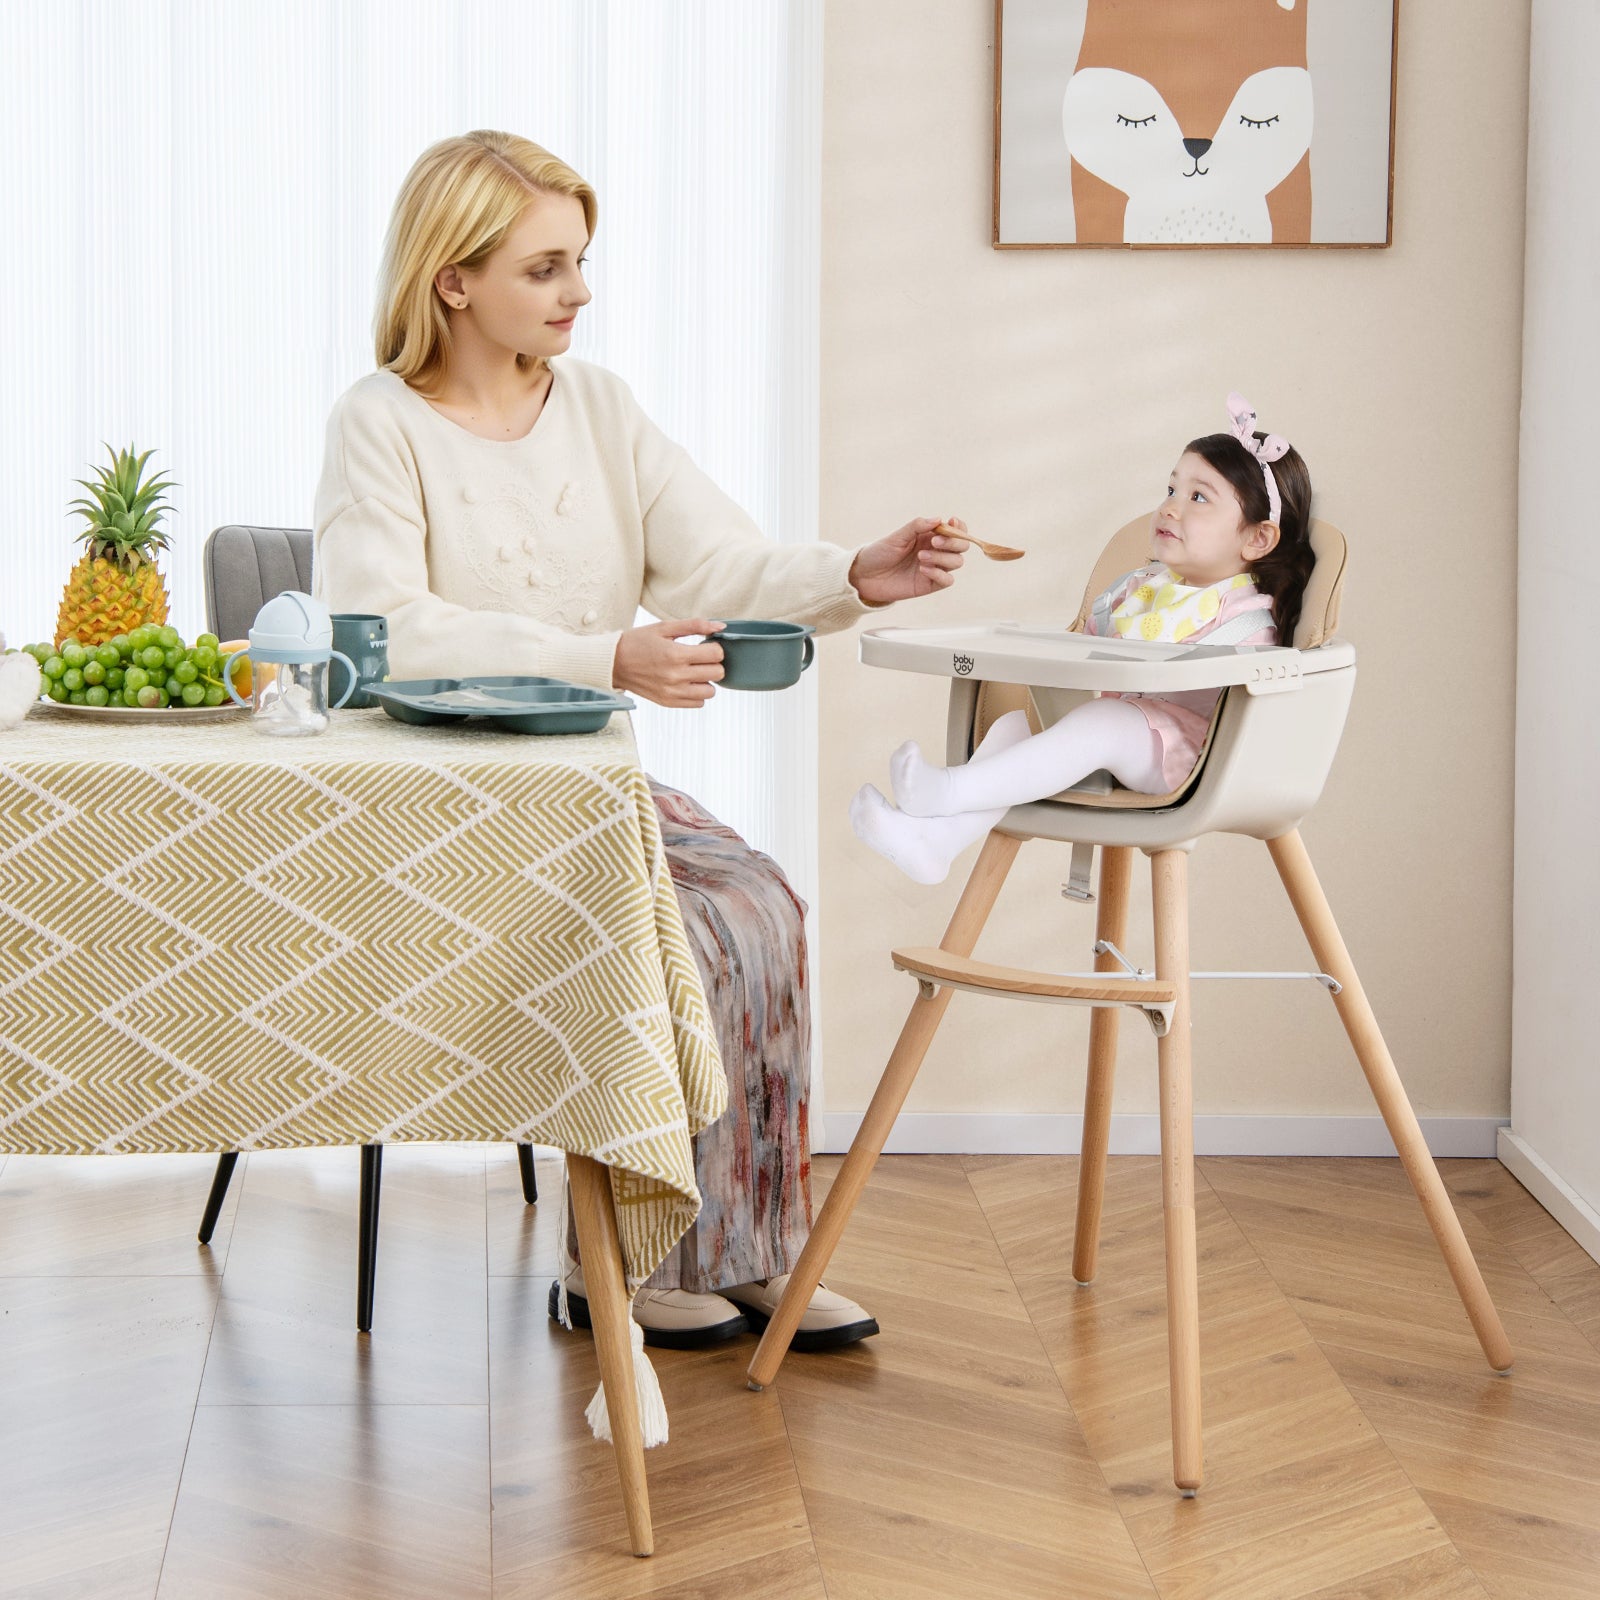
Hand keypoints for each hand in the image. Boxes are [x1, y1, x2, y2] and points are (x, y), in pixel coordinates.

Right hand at [612, 619, 724, 707]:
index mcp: (676, 654)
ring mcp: (672, 692)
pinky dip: (696, 693)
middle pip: (717, 673)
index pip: (716, 654)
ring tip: (693, 671)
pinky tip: (685, 682)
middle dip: (713, 663)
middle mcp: (676, 676)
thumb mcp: (664, 627)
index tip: (705, 646)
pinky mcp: (668, 702)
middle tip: (701, 658)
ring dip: (706, 680)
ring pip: (710, 692)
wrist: (614, 662)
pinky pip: (698, 703)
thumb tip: (720, 627)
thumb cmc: (638, 642)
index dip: (715, 648)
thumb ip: (695, 625)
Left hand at [847, 517, 968, 605]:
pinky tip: (923, 569)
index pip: (955, 530)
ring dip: (942, 557)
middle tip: (933, 541)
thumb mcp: (897, 536)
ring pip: (956, 562)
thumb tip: (939, 519)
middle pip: (961, 547)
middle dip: (953, 542)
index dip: (959, 526)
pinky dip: (939, 574)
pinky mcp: (929, 584)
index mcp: (930, 536)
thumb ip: (917, 526)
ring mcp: (934, 568)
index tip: (952, 521)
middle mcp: (936, 551)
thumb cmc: (880, 552)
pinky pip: (947, 580)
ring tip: (920, 557)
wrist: (865, 575)